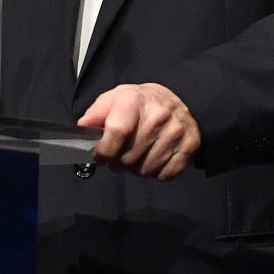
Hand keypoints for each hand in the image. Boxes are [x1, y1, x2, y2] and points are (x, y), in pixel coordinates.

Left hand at [78, 83, 200, 180]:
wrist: (175, 99)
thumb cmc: (138, 103)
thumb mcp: (114, 99)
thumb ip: (96, 113)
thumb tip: (83, 127)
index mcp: (135, 100)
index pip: (117, 131)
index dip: (104, 150)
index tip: (100, 156)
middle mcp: (159, 114)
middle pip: (129, 157)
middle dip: (119, 162)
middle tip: (120, 155)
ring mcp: (177, 130)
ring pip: (146, 169)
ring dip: (137, 169)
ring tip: (138, 155)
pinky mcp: (190, 145)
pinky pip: (166, 174)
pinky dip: (157, 173)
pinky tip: (154, 158)